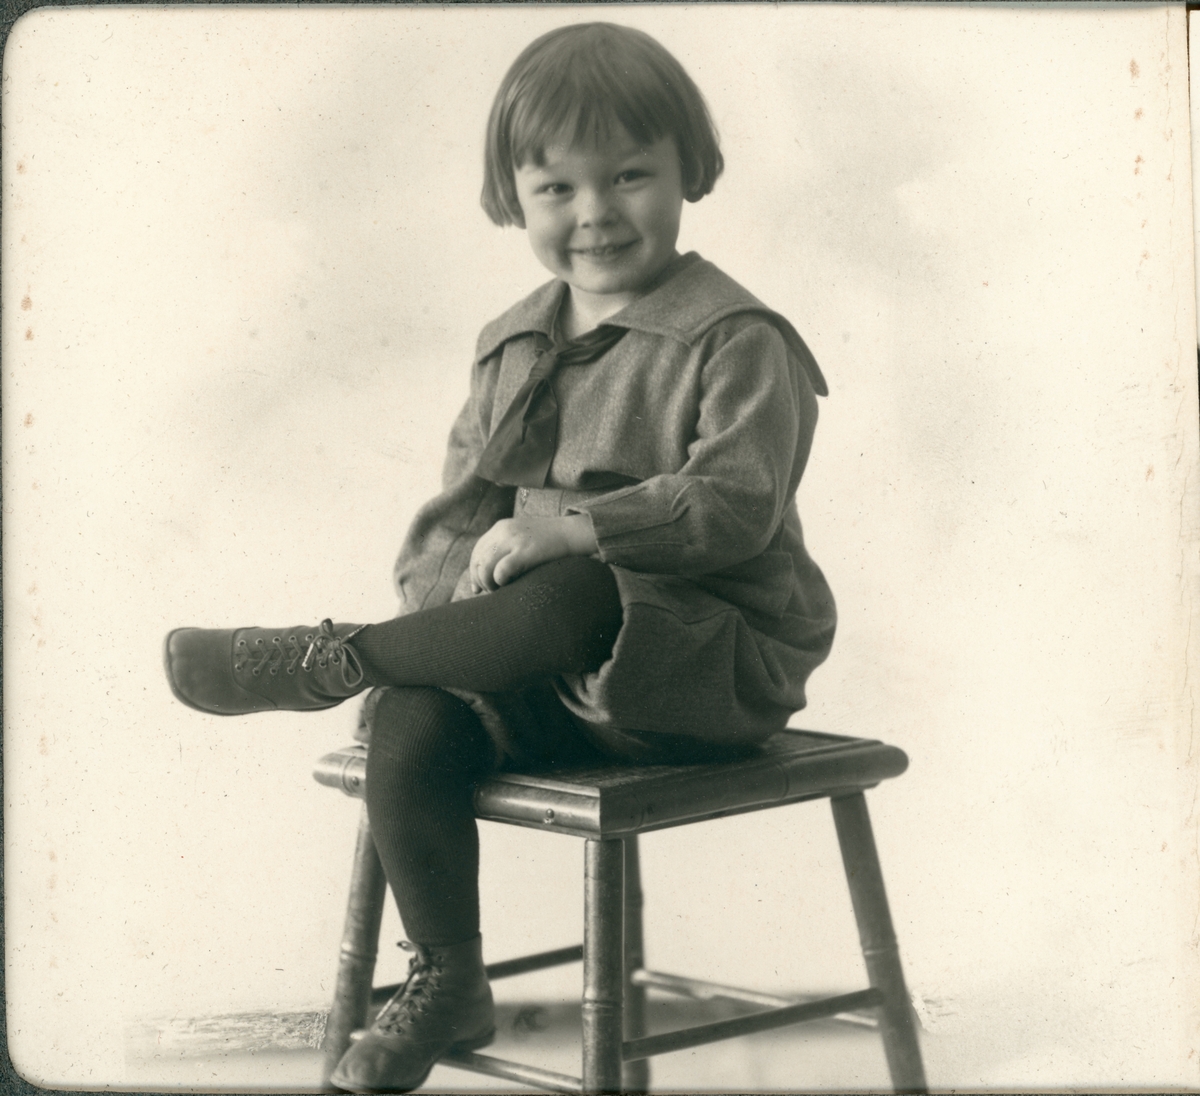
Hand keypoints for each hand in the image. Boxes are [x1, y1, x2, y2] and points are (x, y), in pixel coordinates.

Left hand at [469, 514, 597, 591]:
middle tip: (491, 592)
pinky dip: (500, 581)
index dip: (474, 572)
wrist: (573, 533)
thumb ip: (506, 549)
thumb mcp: (523, 538)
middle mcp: (503, 531)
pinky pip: (501, 570)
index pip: (477, 551)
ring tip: (500, 590)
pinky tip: (509, 585)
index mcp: (501, 527)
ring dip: (488, 583)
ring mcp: (514, 540)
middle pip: (478, 560)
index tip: (477, 588)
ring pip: (485, 567)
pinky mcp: (526, 551)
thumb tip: (491, 572)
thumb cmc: (549, 542)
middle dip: (480, 580)